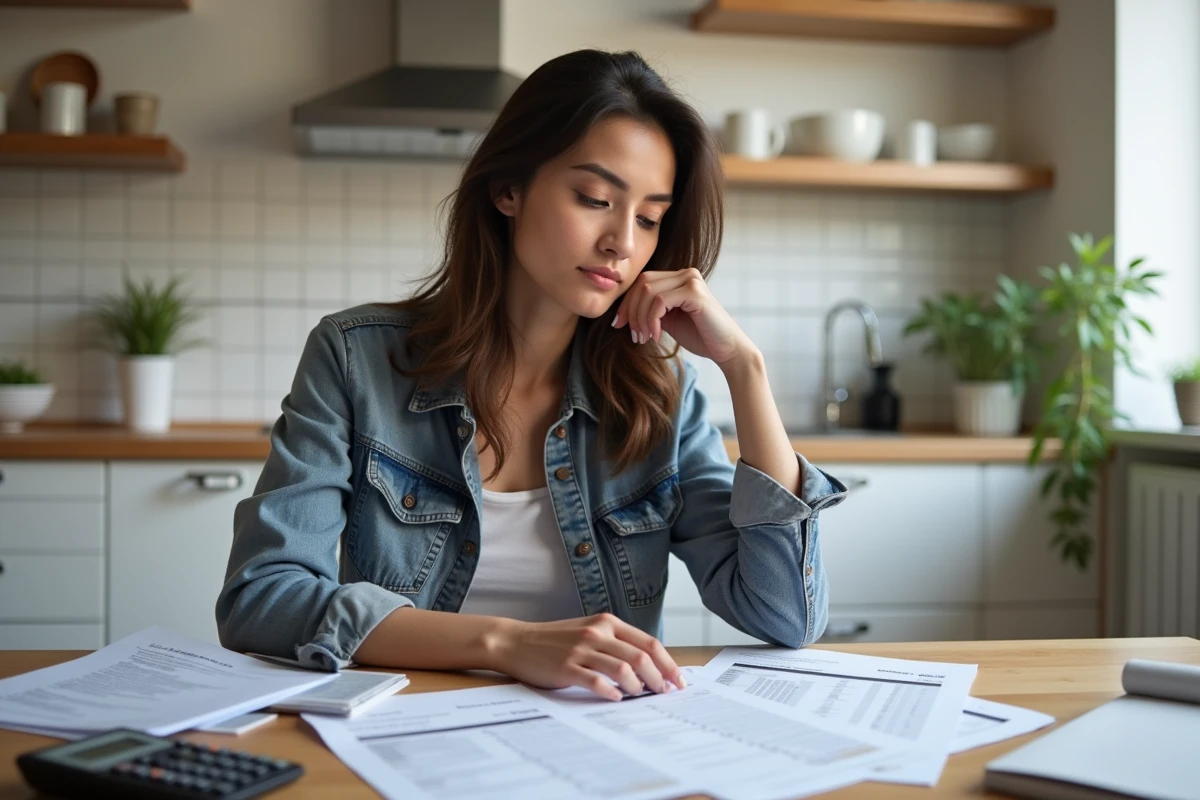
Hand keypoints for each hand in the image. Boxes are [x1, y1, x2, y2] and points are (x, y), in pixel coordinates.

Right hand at [487, 613, 685, 700]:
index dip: (668, 663)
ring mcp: (581, 650)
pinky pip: (596, 681)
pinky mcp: (566, 667)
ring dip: (637, 686)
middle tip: (664, 693)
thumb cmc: (556, 641)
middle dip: (658, 678)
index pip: (648, 642)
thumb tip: (648, 667)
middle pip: (641, 656)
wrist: (517, 641)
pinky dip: (611, 692)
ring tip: (639, 695)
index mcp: (607, 623)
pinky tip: (616, 698)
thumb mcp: (589, 632)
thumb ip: (615, 644)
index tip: (678, 681)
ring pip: (623, 668)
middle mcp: (597, 633)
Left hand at [612, 268, 754, 365]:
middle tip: (632, 335)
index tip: (619, 325)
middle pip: (642, 283)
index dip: (627, 303)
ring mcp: (691, 280)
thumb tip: (622, 311)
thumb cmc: (699, 336)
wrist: (727, 350)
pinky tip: (656, 336)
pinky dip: (652, 320)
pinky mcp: (695, 292)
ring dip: (640, 318)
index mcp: (679, 277)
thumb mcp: (668, 320)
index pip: (643, 281)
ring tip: (644, 338)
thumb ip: (650, 310)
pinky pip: (659, 301)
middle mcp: (686, 273)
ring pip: (648, 291)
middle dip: (630, 310)